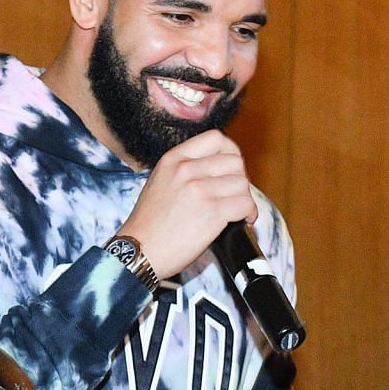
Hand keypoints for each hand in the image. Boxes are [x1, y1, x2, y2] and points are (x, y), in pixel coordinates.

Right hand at [114, 130, 257, 278]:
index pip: (216, 138)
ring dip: (244, 198)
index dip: (230, 153)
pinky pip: (245, 204)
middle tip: (233, 195)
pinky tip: (242, 220)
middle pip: (234, 161)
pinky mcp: (212, 213)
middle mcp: (186, 170)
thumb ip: (184, 170)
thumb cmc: (149, 224)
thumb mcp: (160, 182)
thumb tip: (217, 170)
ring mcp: (200, 190)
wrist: (139, 251)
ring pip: (242, 183)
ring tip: (236, 211)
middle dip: (239, 179)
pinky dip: (249, 214)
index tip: (230, 170)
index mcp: (173, 159)